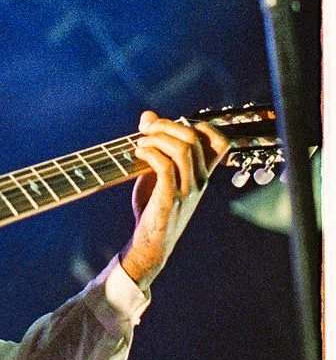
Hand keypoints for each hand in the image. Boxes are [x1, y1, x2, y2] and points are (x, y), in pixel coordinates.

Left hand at [119, 111, 230, 289]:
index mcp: (202, 174)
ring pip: (182, 149)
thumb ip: (156, 146)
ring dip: (157, 137)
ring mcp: (188, 190)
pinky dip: (150, 152)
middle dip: (167, 124)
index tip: (174, 126)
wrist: (150, 244)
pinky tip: (138, 153)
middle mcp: (200, 180)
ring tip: (140, 142)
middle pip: (194, 137)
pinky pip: (165, 166)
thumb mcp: (157, 174)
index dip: (203, 125)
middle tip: (146, 129)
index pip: (222, 142)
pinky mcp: (171, 199)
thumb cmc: (154, 207)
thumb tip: (147, 115)